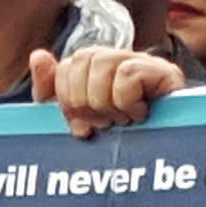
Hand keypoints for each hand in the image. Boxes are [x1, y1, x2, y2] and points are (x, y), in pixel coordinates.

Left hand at [29, 47, 185, 139]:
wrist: (168, 151)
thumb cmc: (119, 134)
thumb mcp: (77, 115)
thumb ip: (51, 88)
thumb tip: (38, 55)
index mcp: (91, 66)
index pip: (64, 68)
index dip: (67, 101)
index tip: (83, 125)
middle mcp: (114, 58)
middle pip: (79, 63)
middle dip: (86, 103)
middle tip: (106, 122)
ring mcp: (140, 62)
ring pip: (101, 65)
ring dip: (107, 103)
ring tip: (122, 118)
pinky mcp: (164, 71)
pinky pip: (127, 75)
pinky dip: (127, 101)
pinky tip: (140, 113)